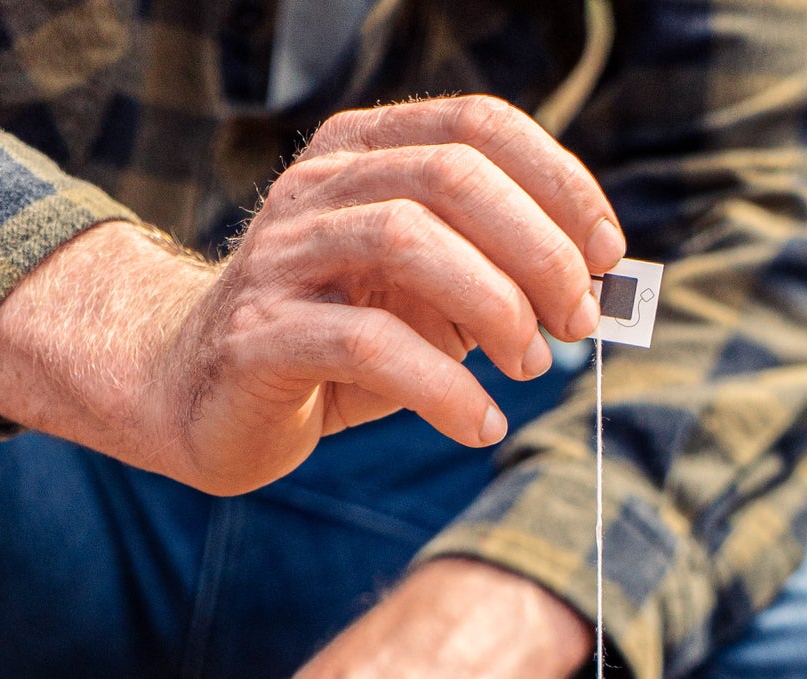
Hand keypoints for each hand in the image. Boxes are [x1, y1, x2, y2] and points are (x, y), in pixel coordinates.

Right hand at [0, 96, 622, 488]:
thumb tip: (587, 298)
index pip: (478, 126)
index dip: (558, 183)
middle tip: (578, 321)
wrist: (199, 394)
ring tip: (529, 366)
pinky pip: (369, 346)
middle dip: (538, 250)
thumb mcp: (422, 302)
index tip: (607, 254)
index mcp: (365, 153)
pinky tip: (479, 424)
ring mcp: (283, 255)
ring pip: (407, 240)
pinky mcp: (262, 334)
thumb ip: (490, 282)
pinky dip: (444, 389)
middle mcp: (320, 186)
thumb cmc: (333, 344)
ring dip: (494, 307)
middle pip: (452, 176)